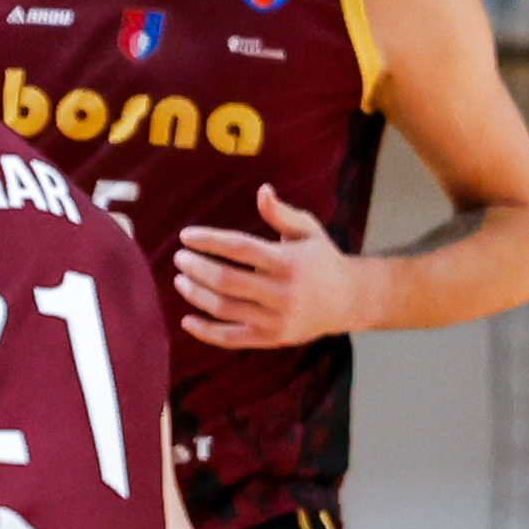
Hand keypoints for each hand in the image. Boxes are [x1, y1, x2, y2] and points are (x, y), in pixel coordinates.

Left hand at [175, 186, 363, 350]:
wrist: (348, 299)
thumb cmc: (320, 259)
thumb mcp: (307, 231)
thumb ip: (281, 213)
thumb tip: (262, 190)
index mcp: (289, 261)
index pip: (238, 247)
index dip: (208, 240)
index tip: (186, 236)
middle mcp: (282, 291)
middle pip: (225, 279)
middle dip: (196, 268)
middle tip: (180, 259)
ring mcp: (276, 317)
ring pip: (223, 308)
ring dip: (195, 295)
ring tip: (180, 280)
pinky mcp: (271, 338)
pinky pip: (230, 338)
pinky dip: (205, 331)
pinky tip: (186, 319)